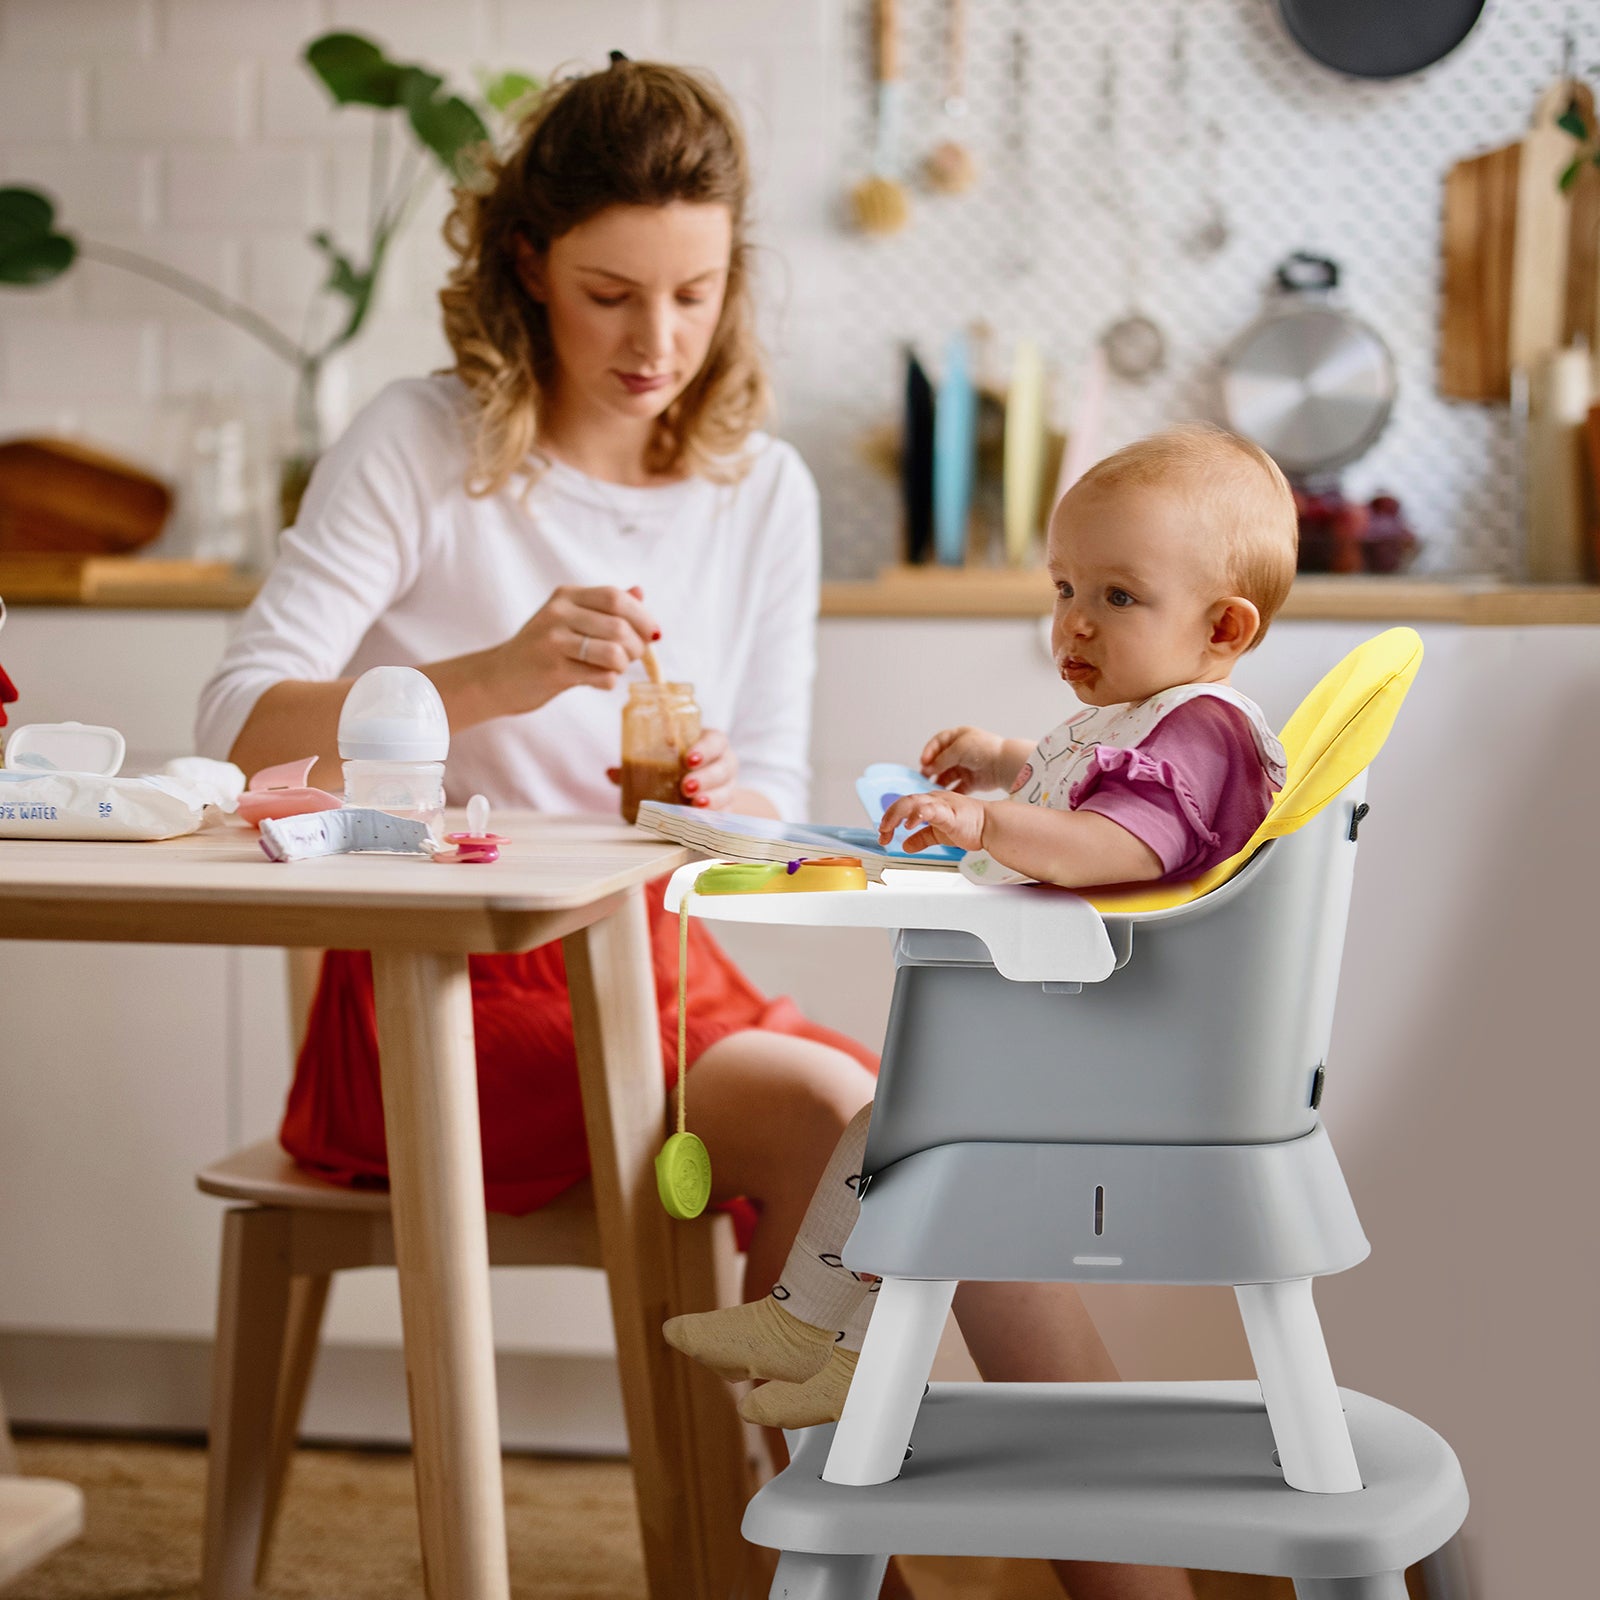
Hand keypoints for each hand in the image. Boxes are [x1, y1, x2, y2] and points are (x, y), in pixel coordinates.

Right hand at [492, 584, 659, 715]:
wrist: (500, 677)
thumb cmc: (544, 648)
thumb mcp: (571, 619)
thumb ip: (605, 607)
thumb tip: (640, 592)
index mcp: (567, 596)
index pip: (616, 597)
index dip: (642, 616)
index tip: (652, 634)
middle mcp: (558, 614)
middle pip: (619, 627)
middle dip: (637, 647)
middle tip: (631, 657)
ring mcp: (553, 642)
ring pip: (614, 653)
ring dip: (623, 665)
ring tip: (614, 668)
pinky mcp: (553, 670)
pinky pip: (602, 677)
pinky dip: (608, 681)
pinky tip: (596, 680)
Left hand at [605, 726, 740, 810]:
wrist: (705, 786)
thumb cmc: (681, 766)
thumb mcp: (665, 759)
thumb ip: (640, 764)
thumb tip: (611, 773)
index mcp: (712, 745)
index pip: (716, 742)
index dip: (705, 749)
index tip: (689, 759)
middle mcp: (725, 765)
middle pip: (723, 769)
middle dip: (706, 779)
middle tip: (686, 787)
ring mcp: (728, 789)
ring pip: (726, 794)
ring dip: (711, 800)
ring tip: (695, 806)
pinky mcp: (727, 810)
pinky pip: (726, 816)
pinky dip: (714, 819)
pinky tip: (703, 822)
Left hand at [880, 789, 987, 852]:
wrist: (992, 826)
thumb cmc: (970, 826)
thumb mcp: (938, 834)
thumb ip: (922, 839)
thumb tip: (906, 846)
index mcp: (930, 803)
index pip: (904, 806)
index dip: (890, 819)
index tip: (884, 835)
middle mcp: (933, 800)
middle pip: (904, 801)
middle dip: (889, 817)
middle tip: (882, 833)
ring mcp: (941, 804)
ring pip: (913, 802)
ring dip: (896, 814)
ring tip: (887, 828)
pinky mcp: (949, 813)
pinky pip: (930, 810)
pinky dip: (917, 815)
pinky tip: (910, 824)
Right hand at [920, 726, 1009, 792]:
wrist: (1004, 764)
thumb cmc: (985, 749)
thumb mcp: (958, 749)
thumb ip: (941, 759)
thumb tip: (928, 768)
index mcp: (959, 737)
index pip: (938, 743)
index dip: (929, 752)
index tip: (923, 762)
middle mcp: (961, 751)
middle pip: (940, 761)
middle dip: (932, 768)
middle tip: (924, 776)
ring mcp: (966, 766)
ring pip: (947, 775)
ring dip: (939, 781)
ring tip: (932, 787)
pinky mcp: (971, 781)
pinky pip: (957, 787)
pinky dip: (950, 791)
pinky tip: (944, 795)